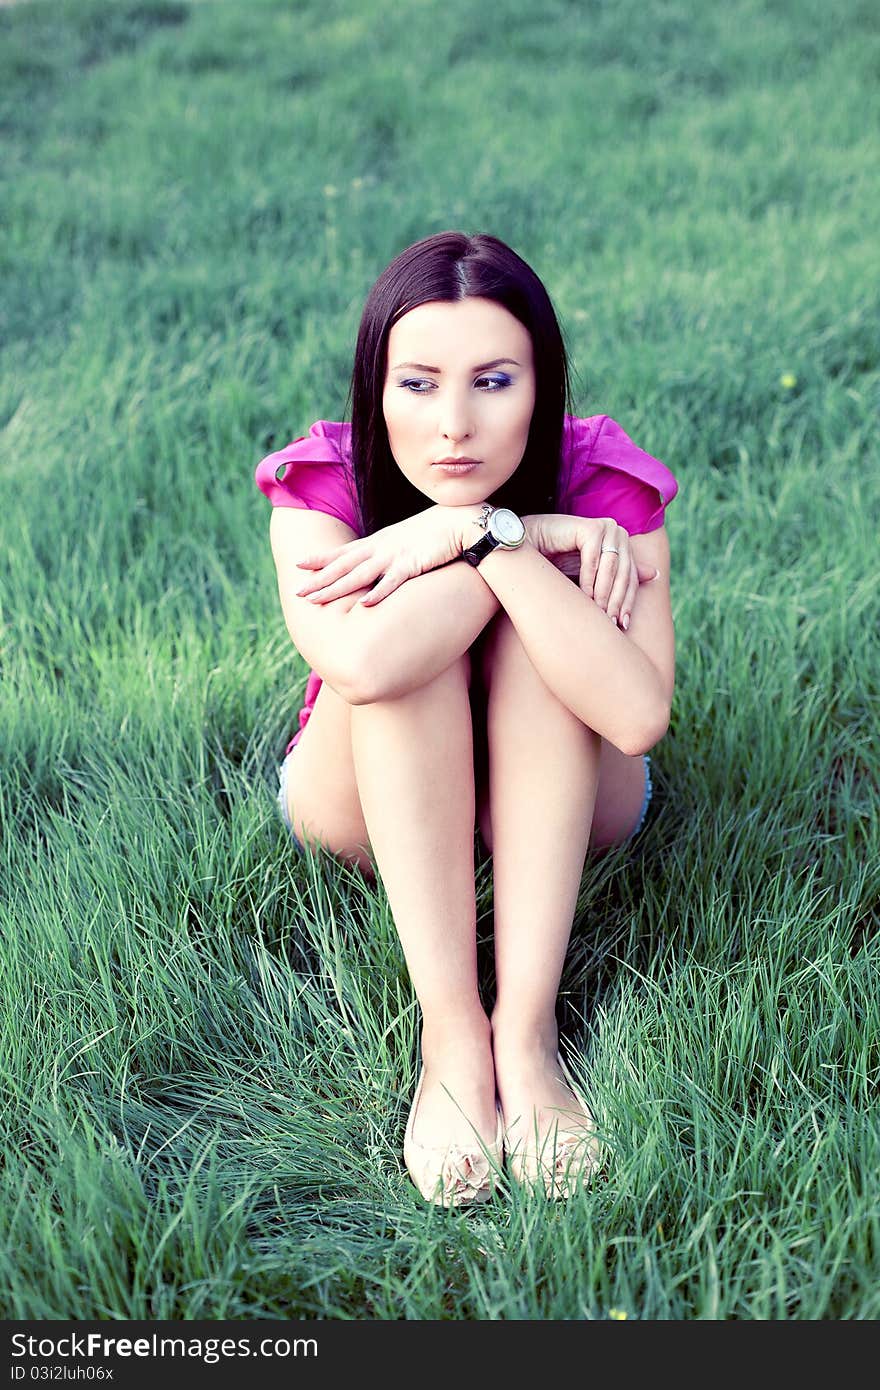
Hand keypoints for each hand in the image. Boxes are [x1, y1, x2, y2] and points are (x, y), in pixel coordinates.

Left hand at [294, 505, 470, 605]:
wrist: (460, 521)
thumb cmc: (436, 532)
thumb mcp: (406, 540)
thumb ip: (391, 551)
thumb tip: (380, 564)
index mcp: (379, 542)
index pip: (344, 551)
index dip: (321, 558)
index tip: (299, 564)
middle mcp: (381, 547)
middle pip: (344, 565)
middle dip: (319, 579)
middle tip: (297, 591)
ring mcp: (395, 555)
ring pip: (359, 574)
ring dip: (336, 587)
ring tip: (316, 599)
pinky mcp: (413, 564)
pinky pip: (392, 582)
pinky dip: (378, 593)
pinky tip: (364, 604)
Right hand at [523, 513, 656, 629]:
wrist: (527, 548)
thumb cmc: (558, 562)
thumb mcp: (591, 574)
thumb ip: (618, 574)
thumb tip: (654, 574)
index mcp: (622, 542)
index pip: (630, 576)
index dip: (627, 601)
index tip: (623, 625)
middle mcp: (617, 532)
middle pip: (624, 573)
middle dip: (617, 601)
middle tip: (611, 622)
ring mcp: (605, 527)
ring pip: (610, 568)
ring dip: (603, 593)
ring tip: (598, 613)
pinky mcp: (590, 527)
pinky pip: (593, 560)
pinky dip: (589, 580)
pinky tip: (584, 597)